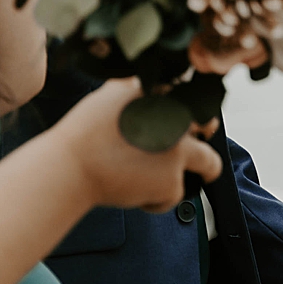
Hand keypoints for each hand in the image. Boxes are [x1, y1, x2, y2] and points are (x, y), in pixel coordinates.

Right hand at [51, 79, 223, 211]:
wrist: (73, 165)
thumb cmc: (85, 132)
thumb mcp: (112, 93)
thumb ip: (135, 88)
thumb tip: (140, 84)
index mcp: (165, 97)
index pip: (193, 98)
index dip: (191, 110)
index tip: (188, 119)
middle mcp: (178, 120)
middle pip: (208, 124)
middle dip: (206, 133)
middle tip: (195, 144)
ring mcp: (179, 151)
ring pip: (209, 164)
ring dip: (201, 171)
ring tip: (180, 177)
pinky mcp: (173, 181)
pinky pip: (176, 193)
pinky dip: (159, 199)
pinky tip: (137, 194)